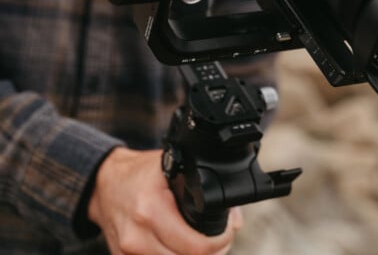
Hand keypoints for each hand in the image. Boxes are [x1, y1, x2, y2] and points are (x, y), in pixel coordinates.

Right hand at [88, 147, 242, 254]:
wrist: (104, 184)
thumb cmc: (140, 174)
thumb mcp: (172, 168)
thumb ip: (203, 188)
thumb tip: (235, 219)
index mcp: (151, 208)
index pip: (194, 246)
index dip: (219, 243)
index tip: (227, 233)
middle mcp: (138, 234)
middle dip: (211, 253)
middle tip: (220, 241)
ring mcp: (128, 252)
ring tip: (203, 245)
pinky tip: (181, 248)